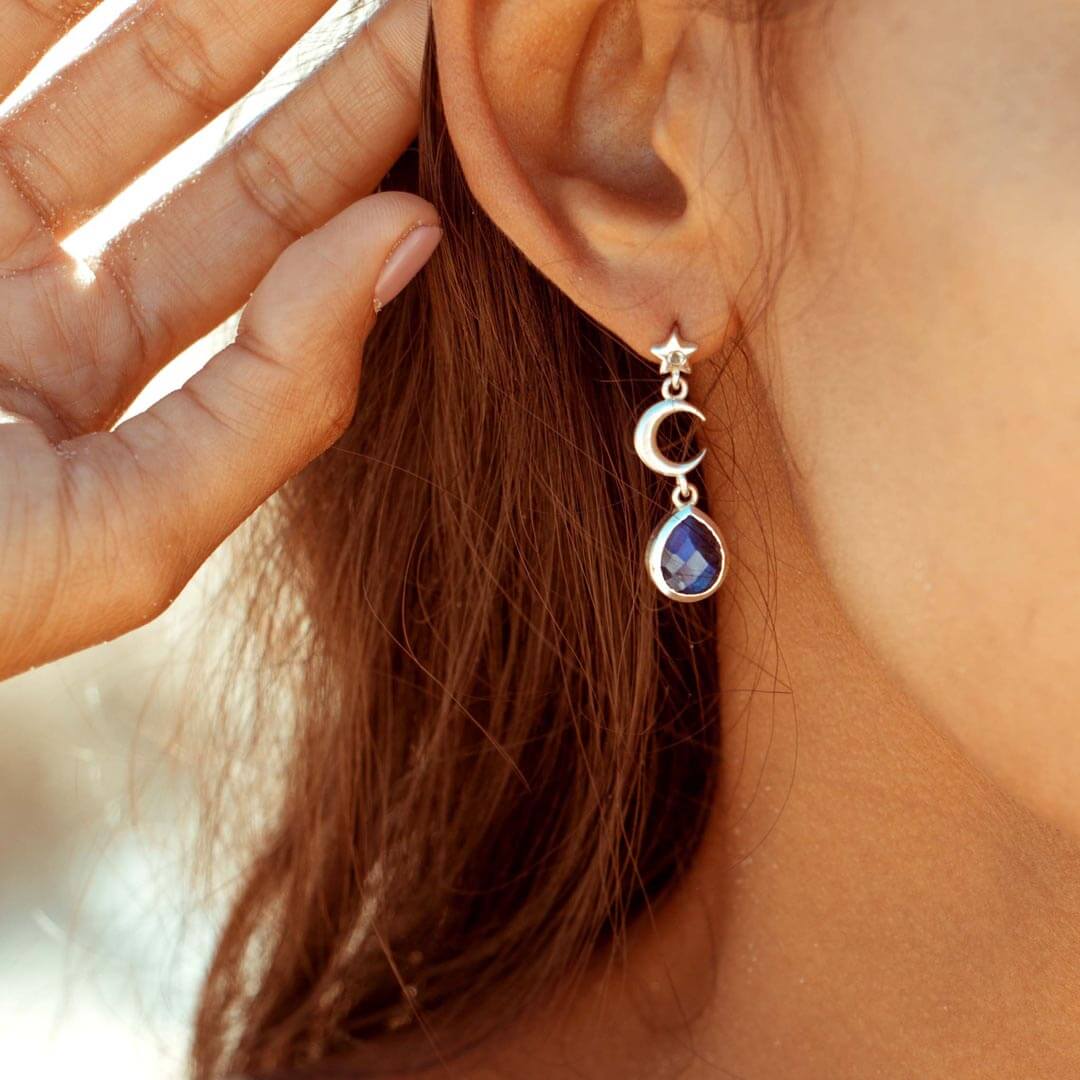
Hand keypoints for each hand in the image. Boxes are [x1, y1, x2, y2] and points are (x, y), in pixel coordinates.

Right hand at [0, 0, 439, 678]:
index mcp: (96, 382)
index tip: (437, 60)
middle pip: (177, 130)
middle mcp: (17, 282)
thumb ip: (278, 404)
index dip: (347, 144)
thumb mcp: (123, 533)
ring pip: (68, 52)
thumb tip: (414, 243)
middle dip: (275, 32)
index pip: (256, 242)